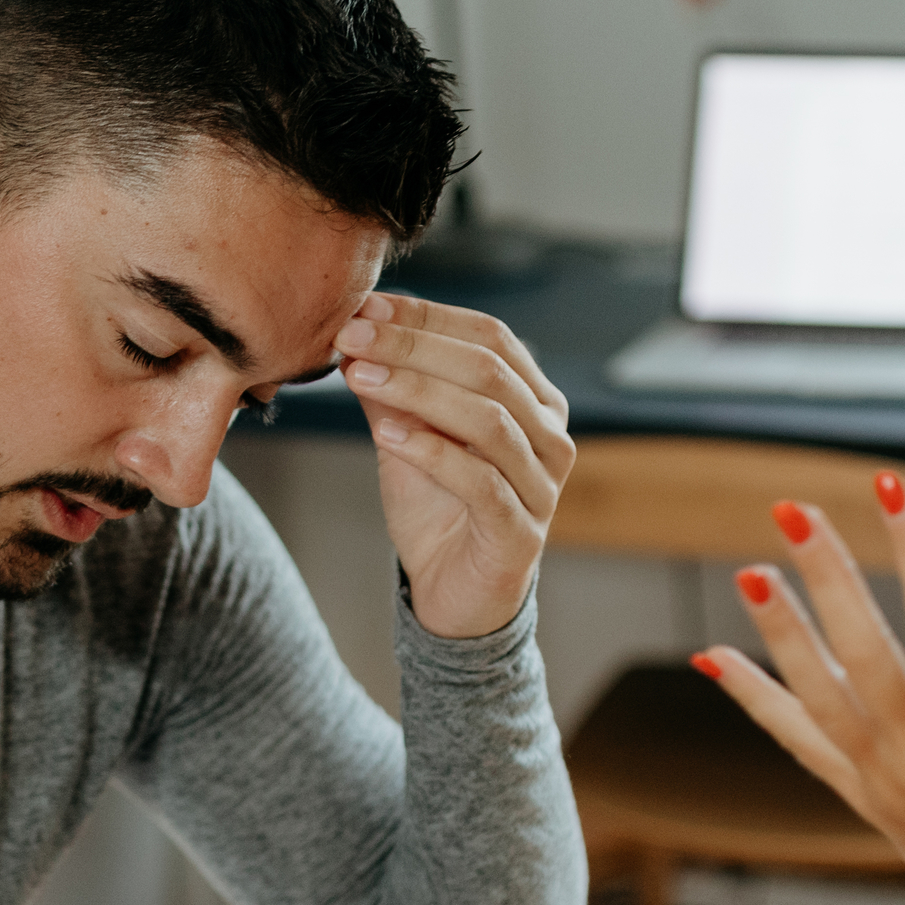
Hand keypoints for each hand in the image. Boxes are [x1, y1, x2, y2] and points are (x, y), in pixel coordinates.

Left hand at [340, 293, 574, 639]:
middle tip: (353, 337)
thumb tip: (355, 332)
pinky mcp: (521, 532)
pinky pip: (481, 481)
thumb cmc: (438, 509)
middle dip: (413, 347)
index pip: (489, 336)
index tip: (366, 309)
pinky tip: (388, 436)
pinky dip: (432, 452)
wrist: (453, 596)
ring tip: (361, 378)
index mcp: (534, 401)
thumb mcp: (406, 437)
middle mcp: (551, 436)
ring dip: (418, 391)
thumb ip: (390, 390)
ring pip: (488, 419)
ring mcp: (543, 486)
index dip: (427, 317)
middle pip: (488, 370)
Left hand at [702, 470, 904, 904]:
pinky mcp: (856, 793)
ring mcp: (879, 778)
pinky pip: (795, 739)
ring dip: (779, 630)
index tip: (894, 488)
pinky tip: (711, 656)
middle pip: (861, 654)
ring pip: (815, 694)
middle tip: (794, 510)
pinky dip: (752, 696)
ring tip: (749, 568)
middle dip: (827, 577)